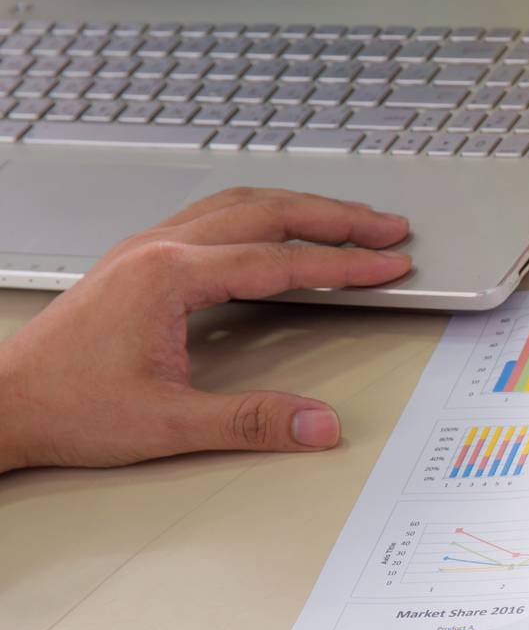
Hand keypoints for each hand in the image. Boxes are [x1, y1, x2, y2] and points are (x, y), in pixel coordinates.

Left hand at [0, 187, 411, 472]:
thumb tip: (318, 423)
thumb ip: (253, 422)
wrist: (4, 402)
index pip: (280, 261)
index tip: (388, 265)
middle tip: (388, 229)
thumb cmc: (68, 406)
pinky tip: (277, 230)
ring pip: (240, 205)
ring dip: (300, 208)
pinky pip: (215, 217)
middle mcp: (158, 249)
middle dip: (337, 219)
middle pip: (267, 213)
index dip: (344, 265)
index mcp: (169, 276)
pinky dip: (263, 216)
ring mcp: (147, 249)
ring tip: (348, 220)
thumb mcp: (169, 424)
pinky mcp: (140, 261)